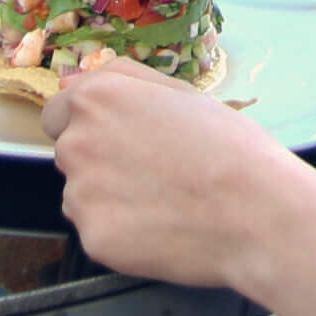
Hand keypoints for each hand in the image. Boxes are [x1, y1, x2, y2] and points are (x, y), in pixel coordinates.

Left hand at [41, 59, 315, 291]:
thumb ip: (122, 79)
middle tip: (154, 173)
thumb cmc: (228, 146)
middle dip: (100, 163)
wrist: (256, 211)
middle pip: (70, 154)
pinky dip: (120, 233)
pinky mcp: (93, 237)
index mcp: (97, 98)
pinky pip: (97, 231)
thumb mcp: (180, 92)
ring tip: (163, 202)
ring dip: (108, 199)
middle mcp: (77, 141)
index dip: (90, 127)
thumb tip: (73, 82)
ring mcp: (82, 193)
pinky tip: (160, 228)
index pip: (59, 113)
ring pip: (80, 196)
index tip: (121, 142)